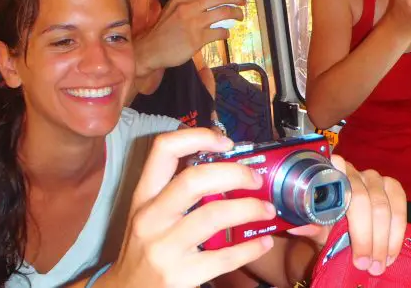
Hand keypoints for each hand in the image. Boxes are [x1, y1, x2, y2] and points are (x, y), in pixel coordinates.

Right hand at [106, 128, 275, 287]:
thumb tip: (226, 167)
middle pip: (193, 180)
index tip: (226, 142)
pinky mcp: (180, 276)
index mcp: (144, 196)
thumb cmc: (144, 248)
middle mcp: (150, 218)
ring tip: (267, 209)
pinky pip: (224, 257)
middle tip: (255, 178)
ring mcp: (164, 248)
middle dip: (233, 173)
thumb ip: (175, 191)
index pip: (163, 150)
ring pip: (213, 216)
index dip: (198, 137)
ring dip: (249, 208)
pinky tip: (264, 242)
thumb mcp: (149, 214)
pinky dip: (251, 248)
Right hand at [138, 0, 245, 72]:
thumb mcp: (172, 8)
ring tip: (239, 15)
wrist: (151, 50)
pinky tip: (225, 33)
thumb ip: (189, 1)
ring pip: (224, 12)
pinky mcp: (198, 39)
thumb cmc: (163, 30)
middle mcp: (188, 7)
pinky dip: (226, 32)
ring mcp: (193, 23)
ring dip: (236, 13)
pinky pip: (220, 32)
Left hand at [287, 156, 406, 276]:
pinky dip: (396, 234)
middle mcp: (354, 171)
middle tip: (364, 264)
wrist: (344, 221)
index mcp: (331, 176)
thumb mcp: (317, 225)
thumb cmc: (328, 221)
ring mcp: (375, 177)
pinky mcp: (393, 187)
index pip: (338, 183)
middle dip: (365, 236)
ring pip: (383, 206)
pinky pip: (400, 207)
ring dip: (382, 239)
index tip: (341, 220)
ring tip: (378, 265)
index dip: (337, 195)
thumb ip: (309, 224)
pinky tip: (391, 254)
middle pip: (363, 200)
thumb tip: (295, 226)